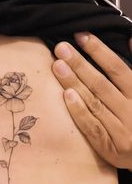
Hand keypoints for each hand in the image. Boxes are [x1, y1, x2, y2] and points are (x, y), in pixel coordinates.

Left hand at [51, 32, 131, 170]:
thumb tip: (130, 39)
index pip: (117, 68)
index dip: (99, 51)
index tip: (80, 36)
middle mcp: (130, 111)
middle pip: (101, 84)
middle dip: (80, 64)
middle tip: (61, 48)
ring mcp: (120, 130)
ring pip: (94, 103)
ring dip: (74, 83)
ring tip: (57, 66)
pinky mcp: (110, 147)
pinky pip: (92, 127)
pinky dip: (79, 111)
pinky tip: (67, 96)